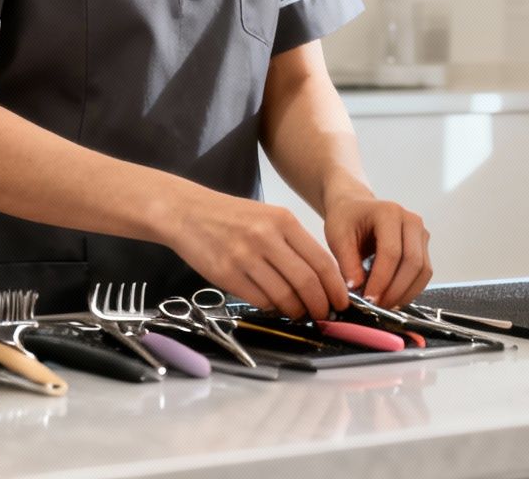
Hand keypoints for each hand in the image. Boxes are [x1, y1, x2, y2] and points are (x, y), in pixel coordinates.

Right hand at [164, 190, 347, 318]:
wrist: (188, 212)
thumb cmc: (232, 217)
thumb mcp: (269, 217)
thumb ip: (295, 243)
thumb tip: (322, 278)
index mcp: (283, 221)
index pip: (321, 261)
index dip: (335, 287)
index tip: (341, 302)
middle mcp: (266, 237)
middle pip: (307, 282)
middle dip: (320, 305)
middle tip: (322, 314)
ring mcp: (245, 257)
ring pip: (284, 296)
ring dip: (296, 311)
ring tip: (298, 313)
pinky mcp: (226, 275)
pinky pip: (259, 300)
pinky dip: (272, 308)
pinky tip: (274, 306)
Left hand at [323, 195, 431, 307]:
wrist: (356, 208)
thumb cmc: (346, 219)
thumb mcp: (337, 237)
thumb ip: (347, 263)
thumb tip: (356, 289)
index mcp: (389, 212)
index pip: (391, 252)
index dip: (382, 280)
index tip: (369, 300)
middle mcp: (411, 220)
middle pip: (413, 262)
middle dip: (396, 290)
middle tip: (378, 307)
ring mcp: (420, 233)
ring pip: (423, 270)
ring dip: (406, 292)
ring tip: (385, 305)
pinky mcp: (423, 246)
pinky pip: (423, 273)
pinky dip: (410, 289)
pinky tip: (393, 297)